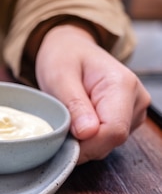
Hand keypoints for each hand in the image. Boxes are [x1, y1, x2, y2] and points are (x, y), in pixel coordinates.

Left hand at [35, 24, 149, 163]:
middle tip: (57, 131)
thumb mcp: (60, 76)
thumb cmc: (64, 57)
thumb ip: (75, 104)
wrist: (71, 48)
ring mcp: (134, 111)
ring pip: (109, 143)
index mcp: (122, 85)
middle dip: (82, 144)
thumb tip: (87, 132)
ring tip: (65, 122)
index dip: (87, 144)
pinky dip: (87, 140)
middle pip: (112, 139)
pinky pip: (106, 140)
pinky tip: (74, 125)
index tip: (60, 143)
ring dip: (83, 142)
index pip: (113, 130)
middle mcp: (136, 99)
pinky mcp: (127, 120)